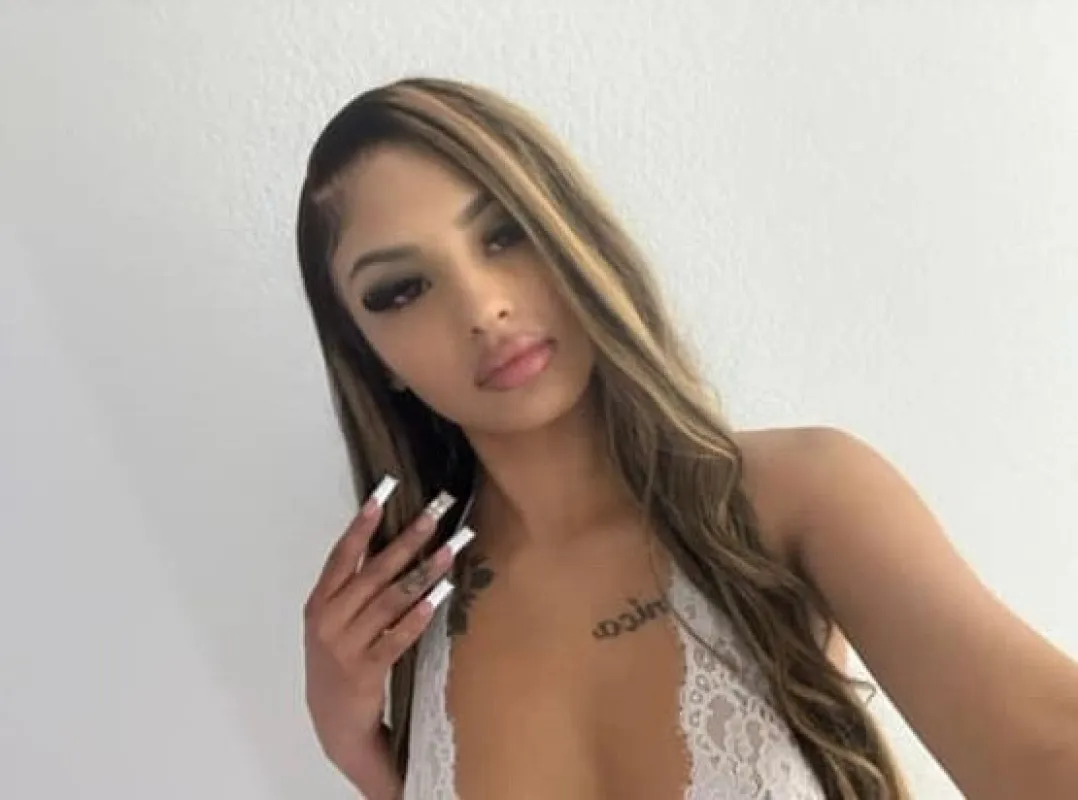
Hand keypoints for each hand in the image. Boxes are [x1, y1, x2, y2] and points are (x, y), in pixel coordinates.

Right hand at [303, 477, 470, 793]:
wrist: (333, 723)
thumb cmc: (338, 663)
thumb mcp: (333, 623)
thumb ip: (352, 589)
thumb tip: (387, 544)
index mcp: (319, 603)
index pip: (342, 555)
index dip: (362, 524)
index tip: (383, 493)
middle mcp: (329, 620)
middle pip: (374, 571)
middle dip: (408, 538)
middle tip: (436, 513)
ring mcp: (345, 647)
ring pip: (390, 600)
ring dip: (424, 572)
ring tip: (451, 549)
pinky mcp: (365, 672)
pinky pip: (395, 638)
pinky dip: (417, 616)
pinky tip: (438, 597)